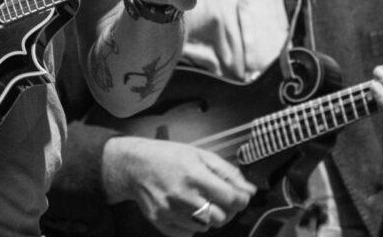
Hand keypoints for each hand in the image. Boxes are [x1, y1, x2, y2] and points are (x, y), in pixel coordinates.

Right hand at [105, 136, 254, 236]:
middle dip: (226, 210)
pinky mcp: (162, 224)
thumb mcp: (199, 154)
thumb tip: (249, 190)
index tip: (240, 196)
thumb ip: (227, 172)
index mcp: (194, 174)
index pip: (230, 198)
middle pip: (221, 217)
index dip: (241, 199)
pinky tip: (187, 210)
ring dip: (209, 217)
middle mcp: (183, 196)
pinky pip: (189, 233)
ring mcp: (171, 212)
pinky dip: (193, 225)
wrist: (133, 166)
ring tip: (200, 202)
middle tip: (220, 200)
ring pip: (206, 227)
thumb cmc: (168, 156)